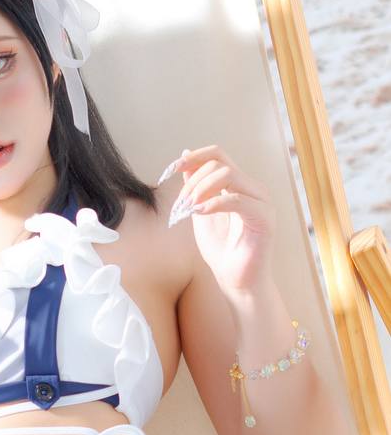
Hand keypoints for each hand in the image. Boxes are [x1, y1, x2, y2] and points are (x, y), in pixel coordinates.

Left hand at [167, 144, 275, 293]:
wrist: (235, 281)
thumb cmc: (221, 250)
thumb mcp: (200, 211)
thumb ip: (195, 185)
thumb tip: (186, 153)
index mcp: (239, 184)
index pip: (218, 155)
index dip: (193, 158)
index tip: (169, 171)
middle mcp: (253, 188)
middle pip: (219, 164)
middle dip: (192, 182)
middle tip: (180, 206)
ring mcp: (261, 202)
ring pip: (228, 175)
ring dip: (200, 191)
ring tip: (187, 211)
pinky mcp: (264, 219)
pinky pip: (237, 200)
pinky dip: (213, 204)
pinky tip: (198, 213)